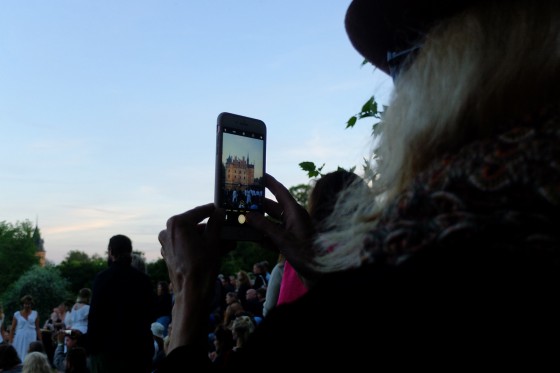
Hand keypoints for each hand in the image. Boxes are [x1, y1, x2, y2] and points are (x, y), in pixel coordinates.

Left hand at [158, 203, 232, 351]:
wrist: (191, 293)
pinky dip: (199, 246)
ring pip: (192, 236)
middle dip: (213, 229)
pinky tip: (214, 252)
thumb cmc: (202, 266)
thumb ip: (216, 222)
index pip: (201, 211)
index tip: (225, 212)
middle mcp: (168, 230)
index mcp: (178, 223)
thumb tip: (219, 211)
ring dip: (209, 239)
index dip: (215, 211)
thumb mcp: (214, 241)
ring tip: (227, 244)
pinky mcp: (169, 253)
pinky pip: (187, 245)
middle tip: (228, 233)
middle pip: (196, 224)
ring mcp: (167, 243)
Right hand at [247, 174, 320, 286]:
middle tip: (243, 199)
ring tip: (243, 218)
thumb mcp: (282, 239)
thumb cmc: (305, 254)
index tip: (260, 175)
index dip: (270, 182)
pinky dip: (264, 236)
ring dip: (259, 222)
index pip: (281, 192)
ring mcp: (292, 231)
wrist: (318, 275)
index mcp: (295, 212)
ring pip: (272, 222)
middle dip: (259, 204)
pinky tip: (252, 238)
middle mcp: (294, 218)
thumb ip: (264, 226)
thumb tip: (247, 214)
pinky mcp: (290, 242)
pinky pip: (274, 235)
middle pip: (273, 207)